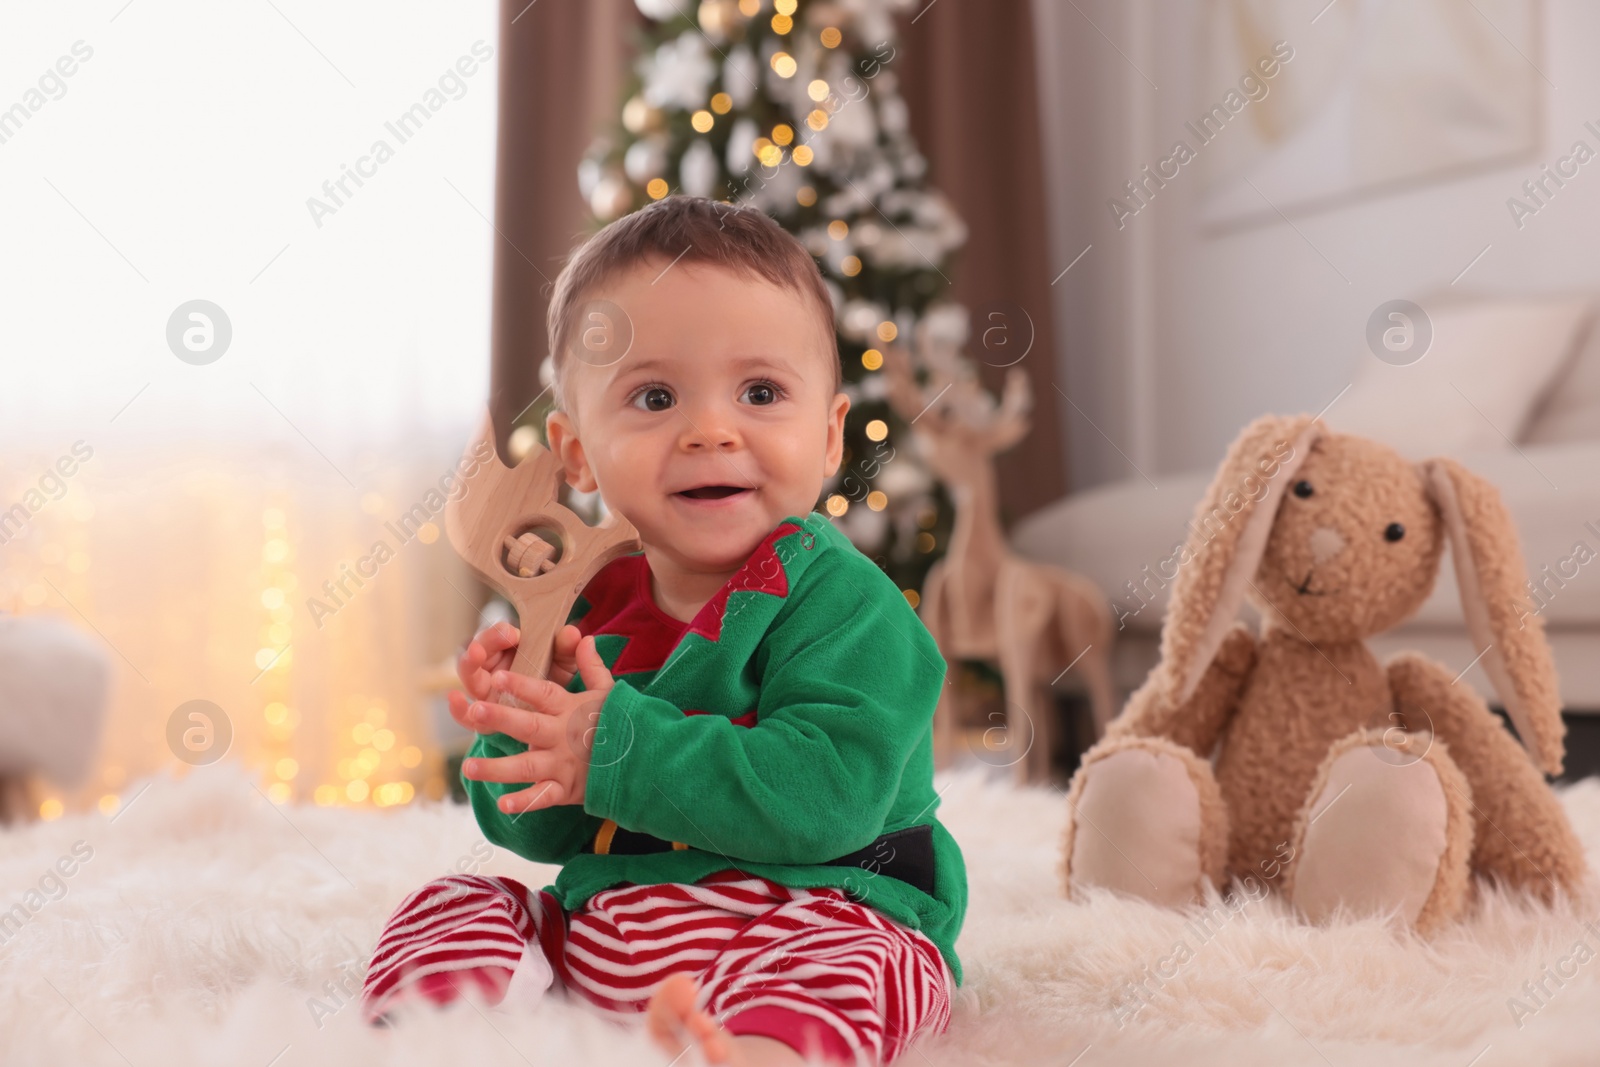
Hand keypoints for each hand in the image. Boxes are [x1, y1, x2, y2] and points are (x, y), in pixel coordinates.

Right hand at [450, 621, 584, 719]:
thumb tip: (573, 633)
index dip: (499, 632)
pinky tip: (454, 699)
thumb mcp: (565, 666)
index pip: (496, 637)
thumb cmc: (558, 684)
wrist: (560, 722)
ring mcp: (486, 694)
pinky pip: (466, 716)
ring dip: (469, 664)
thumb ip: (567, 650)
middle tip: (484, 641)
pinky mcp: (483, 720)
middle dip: (482, 643)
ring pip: (470, 677)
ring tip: (474, 656)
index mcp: (510, 652)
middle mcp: (493, 670)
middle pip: (479, 653)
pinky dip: (457, 708)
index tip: (511, 632)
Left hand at [458, 636, 615, 813]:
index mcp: (570, 710)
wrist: (644, 763)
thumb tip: (585, 637)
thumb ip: (592, 667)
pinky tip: (504, 804)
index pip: (543, 693)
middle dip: (502, 717)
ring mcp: (564, 764)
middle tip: (476, 709)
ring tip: (468, 766)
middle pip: (529, 725)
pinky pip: (544, 797)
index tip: (498, 676)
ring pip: (527, 766)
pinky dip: (525, 802)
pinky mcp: (568, 789)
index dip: (521, 684)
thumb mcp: (609, 693)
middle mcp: (563, 736)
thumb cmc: (622, 724)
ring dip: (498, 768)